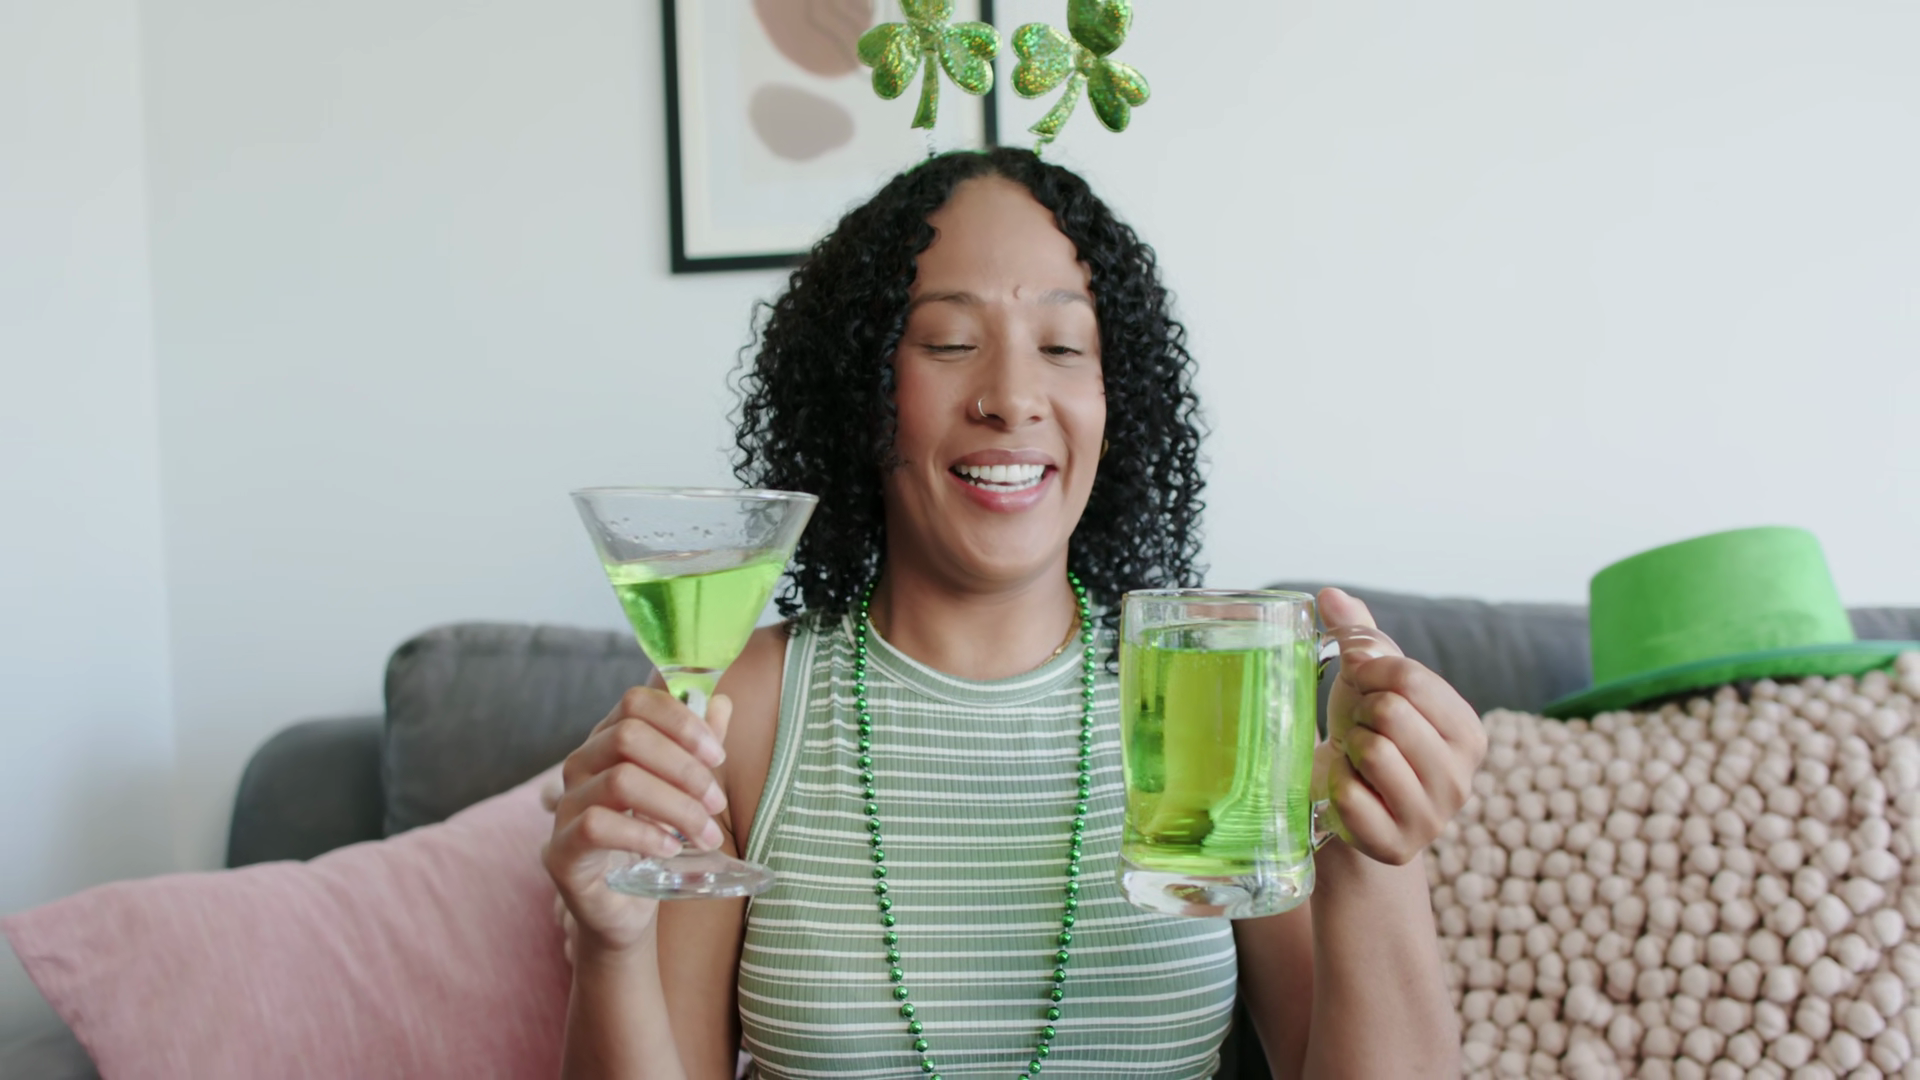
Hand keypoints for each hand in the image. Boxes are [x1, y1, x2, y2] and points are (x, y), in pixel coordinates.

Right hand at [541, 687, 732, 955]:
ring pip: (620, 780)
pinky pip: (598, 826)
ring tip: (706, 833)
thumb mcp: (683, 791)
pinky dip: (645, 834)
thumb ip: (698, 748)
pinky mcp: (561, 849)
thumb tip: (723, 702)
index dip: (681, 721)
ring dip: (676, 806)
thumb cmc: (653, 841)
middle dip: (684, 767)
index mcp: (607, 742)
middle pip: (628, 735)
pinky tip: (671, 848)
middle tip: (717, 802)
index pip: (635, 702)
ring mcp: (565, 806)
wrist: (624, 907)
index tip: (717, 755)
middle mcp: (580, 765)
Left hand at [1313, 588, 1485, 865]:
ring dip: (1348, 749)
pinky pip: (1348, 795)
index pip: (1408, 676)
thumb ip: (1359, 635)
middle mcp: (1462, 778)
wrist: (1346, 805)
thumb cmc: (1364, 735)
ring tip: (1356, 761)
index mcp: (1468, 731)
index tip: (1364, 687)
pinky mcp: (1395, 845)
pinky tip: (1346, 791)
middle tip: (1361, 732)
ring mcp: (1432, 818)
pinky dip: (1335, 786)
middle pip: (1391, 712)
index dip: (1369, 672)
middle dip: (1360, 713)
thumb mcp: (1368, 683)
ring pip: (1372, 752)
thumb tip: (1330, 595)